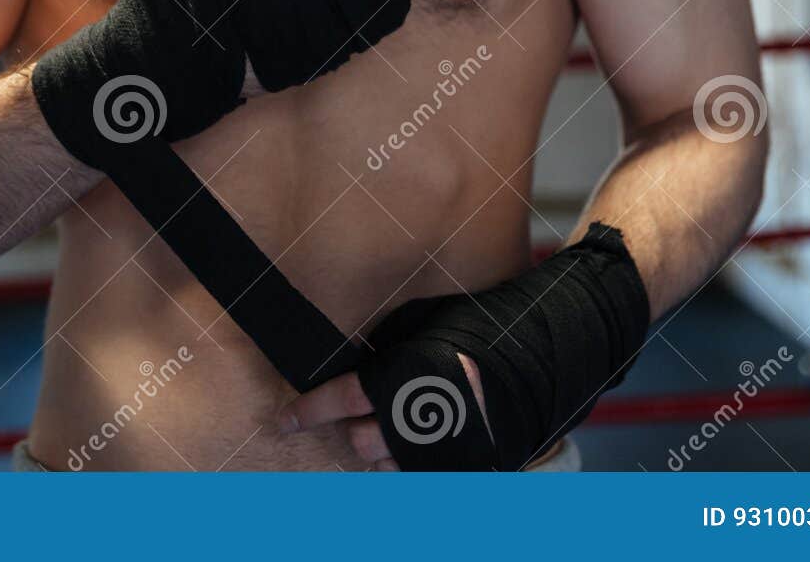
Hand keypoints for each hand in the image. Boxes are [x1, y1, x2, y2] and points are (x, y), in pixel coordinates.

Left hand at [275, 353, 487, 471]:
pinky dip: (408, 465)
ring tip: (399, 431)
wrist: (524, 371)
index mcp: (399, 379)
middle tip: (365, 417)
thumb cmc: (470, 343)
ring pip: (384, 463)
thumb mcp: (427, 332)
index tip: (285, 421)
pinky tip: (418, 448)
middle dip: (356, 431)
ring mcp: (429, 450)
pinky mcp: (448, 470)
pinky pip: (413, 477)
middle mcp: (409, 419)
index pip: (340, 398)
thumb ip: (390, 347)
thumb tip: (351, 346)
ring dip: (383, 450)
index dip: (308, 411)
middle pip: (360, 440)